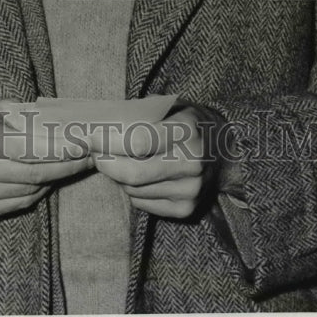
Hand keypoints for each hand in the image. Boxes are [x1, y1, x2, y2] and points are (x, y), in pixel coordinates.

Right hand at [0, 99, 92, 217]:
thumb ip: (31, 118)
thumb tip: (71, 126)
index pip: (31, 149)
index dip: (62, 150)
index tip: (86, 145)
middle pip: (35, 174)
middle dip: (68, 166)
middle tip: (90, 156)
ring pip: (31, 191)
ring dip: (57, 179)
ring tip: (75, 164)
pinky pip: (20, 203)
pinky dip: (39, 191)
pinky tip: (49, 177)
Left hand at [90, 105, 220, 218]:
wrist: (226, 152)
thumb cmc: (188, 123)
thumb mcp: (170, 106)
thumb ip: (139, 114)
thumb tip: (100, 124)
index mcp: (187, 130)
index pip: (137, 141)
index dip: (108, 142)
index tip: (90, 138)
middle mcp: (191, 163)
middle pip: (132, 173)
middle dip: (106, 164)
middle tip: (96, 153)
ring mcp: (190, 190)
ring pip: (134, 189)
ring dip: (119, 177)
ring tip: (122, 161)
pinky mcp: (186, 210)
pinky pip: (142, 203)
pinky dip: (132, 190)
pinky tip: (140, 176)